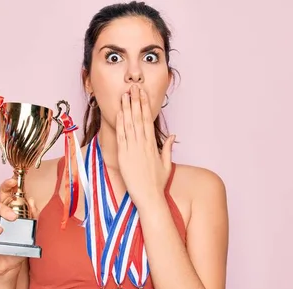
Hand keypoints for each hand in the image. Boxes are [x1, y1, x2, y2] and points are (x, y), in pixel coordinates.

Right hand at [0, 177, 38, 276]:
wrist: (11, 266)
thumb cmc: (18, 245)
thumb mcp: (29, 231)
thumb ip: (32, 215)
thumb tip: (31, 199)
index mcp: (5, 212)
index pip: (4, 195)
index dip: (6, 186)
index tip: (12, 181)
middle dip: (2, 209)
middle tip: (13, 217)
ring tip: (0, 232)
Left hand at [116, 84, 175, 207]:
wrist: (149, 197)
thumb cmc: (157, 183)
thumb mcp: (166, 164)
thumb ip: (168, 148)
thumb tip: (173, 136)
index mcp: (153, 145)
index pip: (148, 120)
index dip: (145, 105)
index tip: (143, 94)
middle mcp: (143, 145)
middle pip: (139, 118)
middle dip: (136, 101)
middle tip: (133, 87)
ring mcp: (132, 150)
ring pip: (129, 125)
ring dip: (127, 108)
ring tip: (125, 95)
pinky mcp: (124, 157)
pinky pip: (121, 137)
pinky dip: (120, 124)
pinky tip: (119, 113)